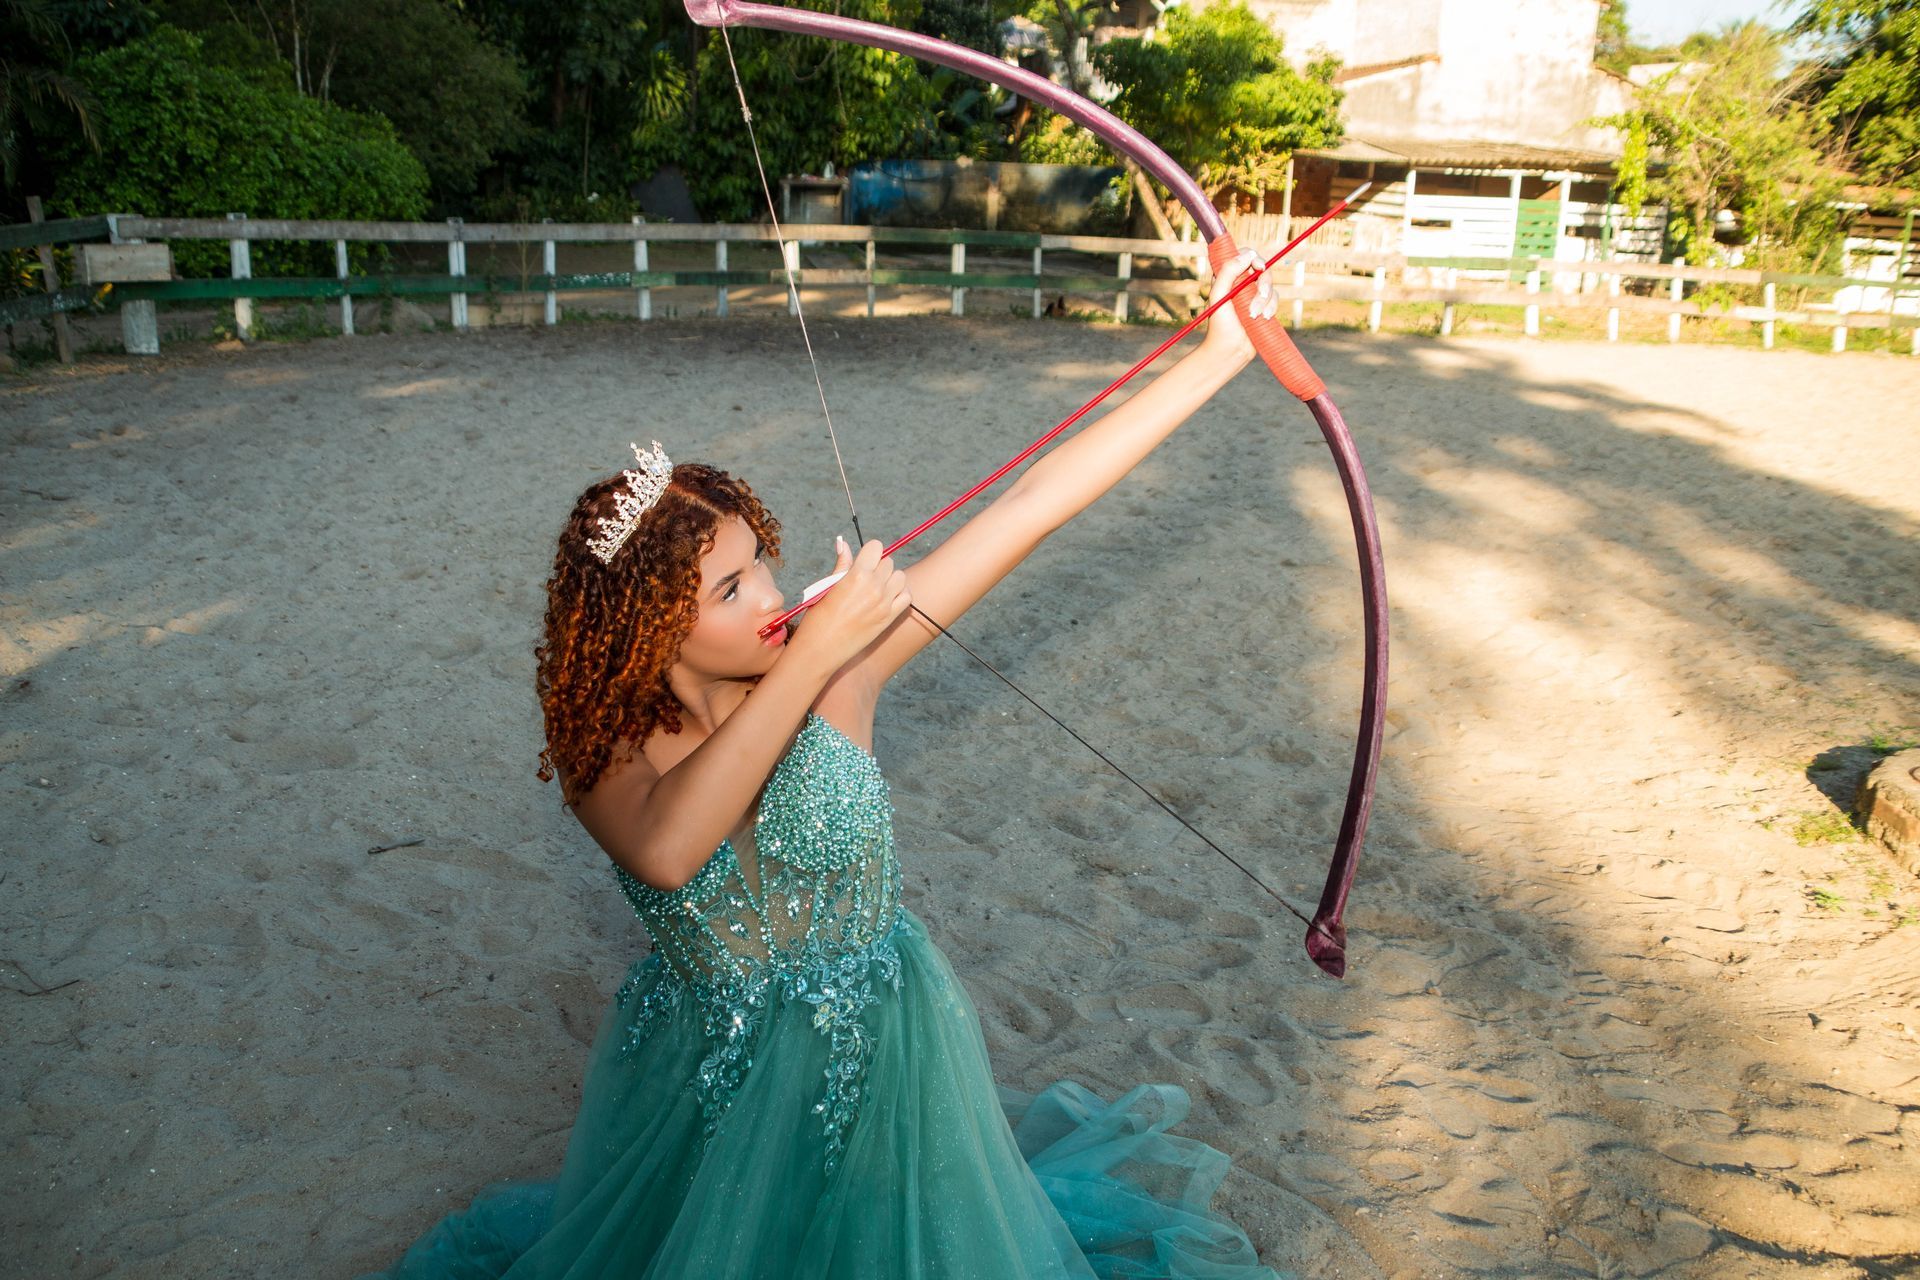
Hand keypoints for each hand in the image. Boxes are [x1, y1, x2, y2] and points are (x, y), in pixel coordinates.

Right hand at [787, 536, 910, 667]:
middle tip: (864, 579)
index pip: (876, 547)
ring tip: (876, 588)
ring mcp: (884, 603)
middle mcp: (874, 587)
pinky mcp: (889, 618)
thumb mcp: (826, 587)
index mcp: (856, 575)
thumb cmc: (818, 618)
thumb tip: (842, 542)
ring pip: (900, 577)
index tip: (862, 561)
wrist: (821, 649)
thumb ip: (842, 564)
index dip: (869, 552)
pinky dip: (899, 594)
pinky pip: (906, 596)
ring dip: (891, 579)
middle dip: (878, 566)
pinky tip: (886, 599)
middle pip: (889, 562)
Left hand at [1199, 244, 1277, 368]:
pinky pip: (1275, 299)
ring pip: (1270, 285)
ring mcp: (1253, 295)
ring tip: (1254, 315)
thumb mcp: (1219, 295)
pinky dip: (1271, 307)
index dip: (1254, 257)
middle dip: (1263, 283)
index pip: (1244, 256)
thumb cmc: (1220, 324)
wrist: (1230, 350)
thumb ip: (1228, 272)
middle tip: (1259, 296)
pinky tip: (1263, 318)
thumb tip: (1248, 255)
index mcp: (1228, 277)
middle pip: (1262, 269)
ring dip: (1265, 300)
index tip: (1258, 266)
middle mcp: (1241, 283)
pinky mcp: (1263, 306)